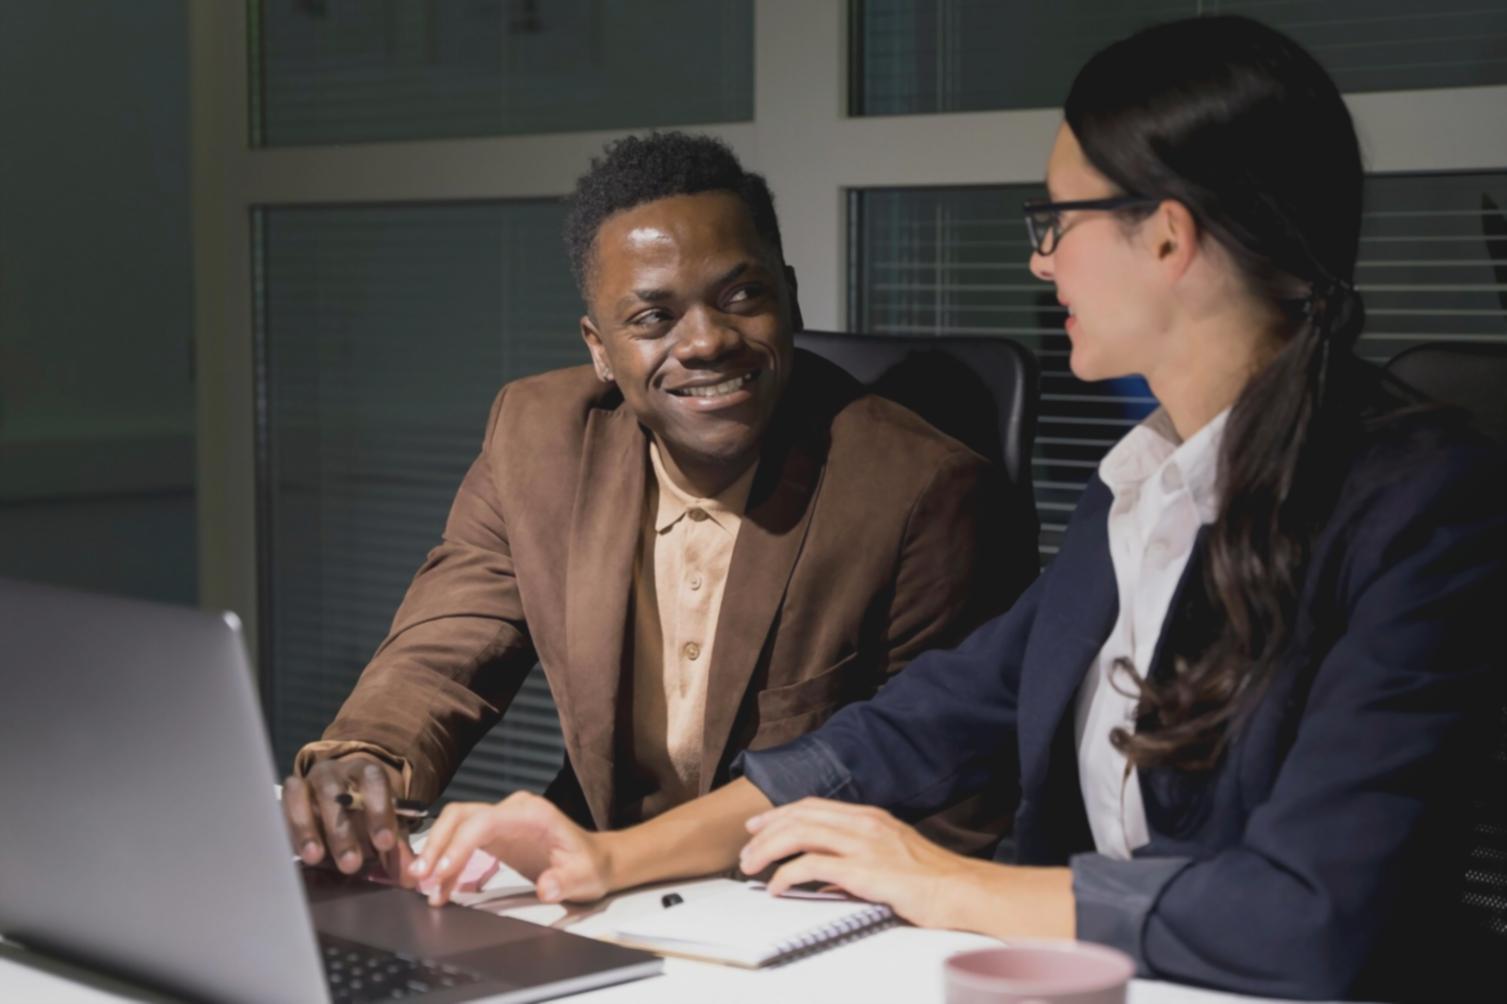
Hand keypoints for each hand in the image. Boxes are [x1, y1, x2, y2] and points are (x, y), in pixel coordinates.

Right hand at [282, 753, 413, 884]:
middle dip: (342, 831)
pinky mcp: (287, 798)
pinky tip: (297, 853)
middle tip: (351, 864)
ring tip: (315, 858)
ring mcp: (307, 782)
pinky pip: (281, 809)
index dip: (379, 810)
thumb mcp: (385, 829)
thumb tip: (411, 878)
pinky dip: (289, 830)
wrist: (341, 801)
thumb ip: (397, 851)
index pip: (374, 781)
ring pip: (302, 797)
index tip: (385, 843)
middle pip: (335, 794)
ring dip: (308, 829)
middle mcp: (335, 772)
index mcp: (366, 772)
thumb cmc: (366, 816)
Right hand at [408, 791, 611, 906]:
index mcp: (532, 813)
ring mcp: (501, 820)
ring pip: (455, 826)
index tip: (442, 871)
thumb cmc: (590, 865)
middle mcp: (512, 810)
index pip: (484, 821)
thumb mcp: (584, 877)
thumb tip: (547, 887)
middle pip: (461, 816)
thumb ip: (565, 881)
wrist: (595, 860)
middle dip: (437, 844)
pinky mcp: (494, 834)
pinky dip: (448, 863)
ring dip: (436, 852)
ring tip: (423, 885)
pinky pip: (462, 841)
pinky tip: (441, 888)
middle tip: (419, 877)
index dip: (459, 844)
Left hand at [738, 798, 976, 928]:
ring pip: (798, 833)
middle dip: (766, 830)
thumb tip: (828, 877)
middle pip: (799, 815)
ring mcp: (863, 844)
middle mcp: (863, 823)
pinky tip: (777, 886)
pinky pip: (810, 866)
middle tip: (746, 848)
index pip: (813, 806)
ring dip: (767, 849)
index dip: (780, 813)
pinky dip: (786, 875)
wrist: (963, 891)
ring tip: (752, 866)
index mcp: (870, 816)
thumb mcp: (893, 855)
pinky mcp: (863, 870)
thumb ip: (859, 857)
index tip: (759, 825)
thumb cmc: (935, 879)